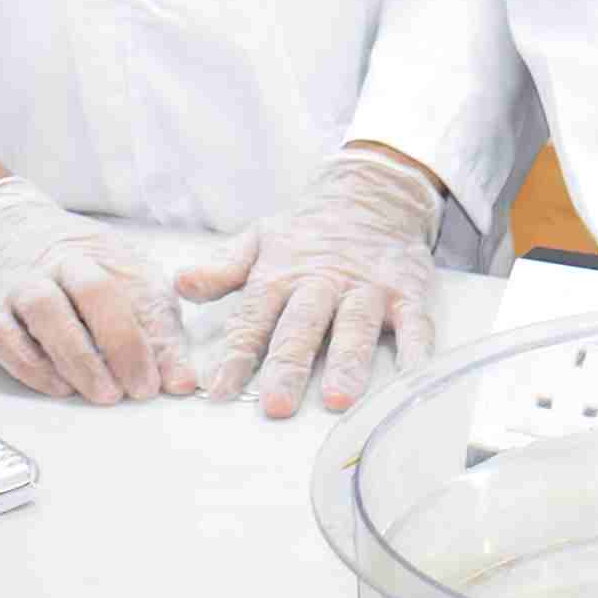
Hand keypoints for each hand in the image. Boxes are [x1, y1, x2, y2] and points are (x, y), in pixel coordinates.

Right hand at [0, 177, 191, 405]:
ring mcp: (22, 284)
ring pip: (47, 312)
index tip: (173, 382)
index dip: (163, 341)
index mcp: (107, 255)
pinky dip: (33, 366)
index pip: (143, 293)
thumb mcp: (121, 283)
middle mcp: (64, 263)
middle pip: (95, 292)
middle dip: (122, 344)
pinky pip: (6, 338)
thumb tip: (183, 383)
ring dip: (78, 357)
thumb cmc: (71, 267)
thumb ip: (156, 334)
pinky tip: (58, 386)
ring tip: (102, 393)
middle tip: (139, 389)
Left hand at [176, 147, 444, 418]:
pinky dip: (416, 351)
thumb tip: (181, 283)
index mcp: (282, 273)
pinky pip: (414, 324)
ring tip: (337, 398)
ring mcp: (368, 287)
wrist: (372, 192)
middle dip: (289, 365)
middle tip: (277, 405)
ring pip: (356, 326)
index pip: (254, 319)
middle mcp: (324, 282)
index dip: (237, 357)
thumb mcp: (260, 241)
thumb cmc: (309, 230)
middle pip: (303, 327)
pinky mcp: (408, 290)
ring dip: (347, 362)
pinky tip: (411, 378)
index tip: (220, 392)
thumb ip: (223, 269)